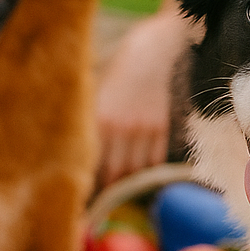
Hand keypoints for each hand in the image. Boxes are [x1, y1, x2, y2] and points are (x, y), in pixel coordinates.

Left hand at [95, 6, 192, 184]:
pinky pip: (155, 160)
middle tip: (104, 202)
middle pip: (115, 172)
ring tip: (123, 190)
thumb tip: (86, 150)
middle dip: (109, 190)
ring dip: (130, 183)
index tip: (86, 198)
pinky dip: (147, 170)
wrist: (156, 48)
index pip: (93, 162)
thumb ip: (95, 121)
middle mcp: (122, 128)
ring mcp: (145, 129)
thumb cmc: (123, 67)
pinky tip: (141, 173)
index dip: (90, 184)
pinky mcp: (163, 127)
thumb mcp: (100, 91)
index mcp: (100, 118)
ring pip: (136, 170)